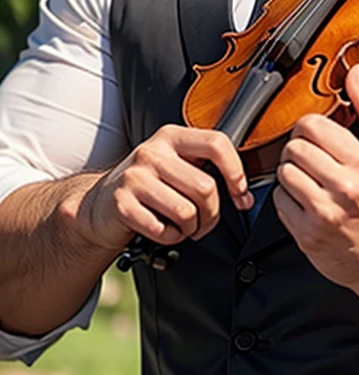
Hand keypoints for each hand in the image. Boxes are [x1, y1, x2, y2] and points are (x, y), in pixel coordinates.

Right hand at [77, 125, 253, 250]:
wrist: (99, 205)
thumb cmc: (148, 187)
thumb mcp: (176, 166)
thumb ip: (207, 169)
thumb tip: (244, 194)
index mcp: (172, 137)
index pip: (217, 144)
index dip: (236, 173)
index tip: (241, 196)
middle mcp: (153, 151)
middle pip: (206, 187)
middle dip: (212, 215)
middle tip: (203, 222)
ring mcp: (135, 176)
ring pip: (187, 212)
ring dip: (190, 228)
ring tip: (182, 226)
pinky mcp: (121, 203)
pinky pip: (163, 229)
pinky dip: (169, 238)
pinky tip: (162, 230)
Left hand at [273, 64, 358, 301]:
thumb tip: (356, 74)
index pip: (314, 126)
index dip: (310, 127)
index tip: (318, 136)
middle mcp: (345, 189)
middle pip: (295, 147)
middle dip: (300, 148)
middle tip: (313, 157)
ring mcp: (324, 214)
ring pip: (284, 173)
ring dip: (292, 171)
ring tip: (310, 178)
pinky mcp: (308, 235)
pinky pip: (279, 201)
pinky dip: (287, 197)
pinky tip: (306, 199)